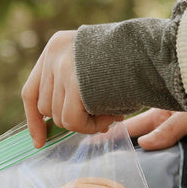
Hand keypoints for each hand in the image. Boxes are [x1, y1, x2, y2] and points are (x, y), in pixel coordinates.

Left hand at [22, 30, 121, 147]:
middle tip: (101, 119)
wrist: (155, 51)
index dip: (34, 119)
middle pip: (45, 108)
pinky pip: (72, 121)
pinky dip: (90, 127)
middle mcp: (54, 54)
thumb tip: (59, 125)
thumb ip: (73, 91)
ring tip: (110, 113)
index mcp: (57, 46)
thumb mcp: (93, 70)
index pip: (31, 91)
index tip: (39, 141)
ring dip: (85, 124)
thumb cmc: (132, 63)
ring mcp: (62, 67)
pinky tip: (110, 116)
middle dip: (70, 121)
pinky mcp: (74, 82)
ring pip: (59, 118)